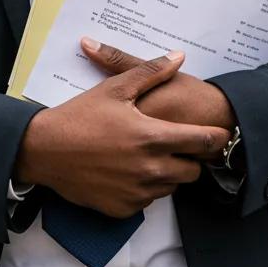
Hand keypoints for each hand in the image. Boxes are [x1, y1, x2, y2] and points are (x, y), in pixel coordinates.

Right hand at [13, 50, 231, 218]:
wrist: (46, 150)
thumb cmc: (81, 116)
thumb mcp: (116, 88)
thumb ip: (151, 71)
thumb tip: (178, 56)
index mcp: (154, 138)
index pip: (203, 143)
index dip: (217, 138)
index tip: (221, 134)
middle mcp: (151, 171)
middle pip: (193, 171)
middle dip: (190, 158)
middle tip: (175, 143)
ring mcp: (138, 193)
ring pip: (171, 187)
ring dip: (168, 173)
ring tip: (149, 154)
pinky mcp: (124, 209)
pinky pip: (148, 201)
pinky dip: (146, 188)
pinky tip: (129, 170)